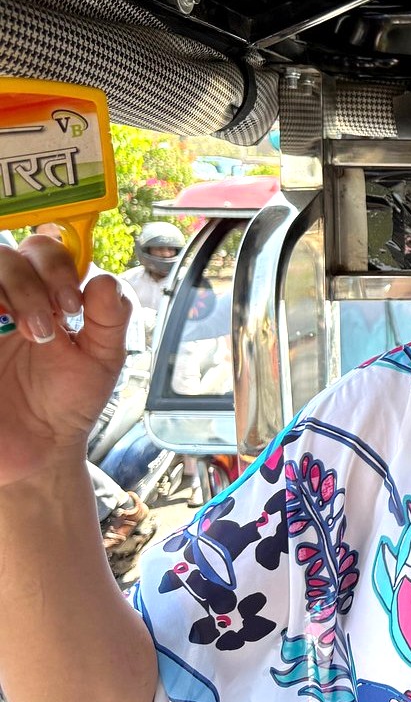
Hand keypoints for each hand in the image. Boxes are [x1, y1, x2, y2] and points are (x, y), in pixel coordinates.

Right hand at [0, 236, 129, 485]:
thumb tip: (105, 280)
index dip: (58, 266)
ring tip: (33, 335)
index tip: (74, 305)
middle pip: (6, 254)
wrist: (35, 450)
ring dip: (11, 291)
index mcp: (47, 296)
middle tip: (48, 328)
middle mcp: (8, 298)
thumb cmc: (68, 402)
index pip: (46, 251)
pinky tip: (0, 329)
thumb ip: (109, 320)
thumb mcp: (101, 361)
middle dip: (32, 282)